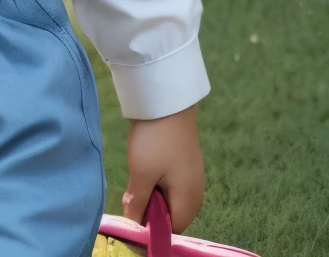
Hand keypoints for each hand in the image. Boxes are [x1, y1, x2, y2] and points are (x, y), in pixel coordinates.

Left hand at [123, 105, 203, 232]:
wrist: (166, 99)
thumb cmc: (154, 140)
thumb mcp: (142, 174)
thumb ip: (138, 203)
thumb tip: (134, 225)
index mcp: (189, 199)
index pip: (172, 228)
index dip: (152, 228)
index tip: (132, 217)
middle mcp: (196, 191)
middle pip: (174, 215)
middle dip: (152, 212)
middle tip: (132, 198)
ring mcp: (192, 175)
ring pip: (172, 197)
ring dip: (153, 196)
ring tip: (137, 183)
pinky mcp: (185, 161)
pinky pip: (173, 183)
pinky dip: (158, 183)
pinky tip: (144, 170)